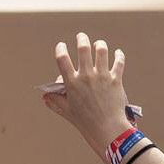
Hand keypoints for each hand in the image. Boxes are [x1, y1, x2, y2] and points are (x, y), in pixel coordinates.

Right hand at [43, 32, 134, 157]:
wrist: (107, 128)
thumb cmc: (85, 121)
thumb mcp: (67, 111)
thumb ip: (55, 102)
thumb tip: (45, 96)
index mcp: (72, 83)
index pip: (62, 59)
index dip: (60, 49)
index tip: (61, 45)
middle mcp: (87, 76)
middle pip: (83, 50)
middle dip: (82, 39)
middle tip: (81, 36)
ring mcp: (102, 76)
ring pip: (101, 51)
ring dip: (100, 45)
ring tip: (99, 44)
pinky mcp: (116, 79)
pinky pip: (119, 62)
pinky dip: (118, 55)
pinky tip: (117, 52)